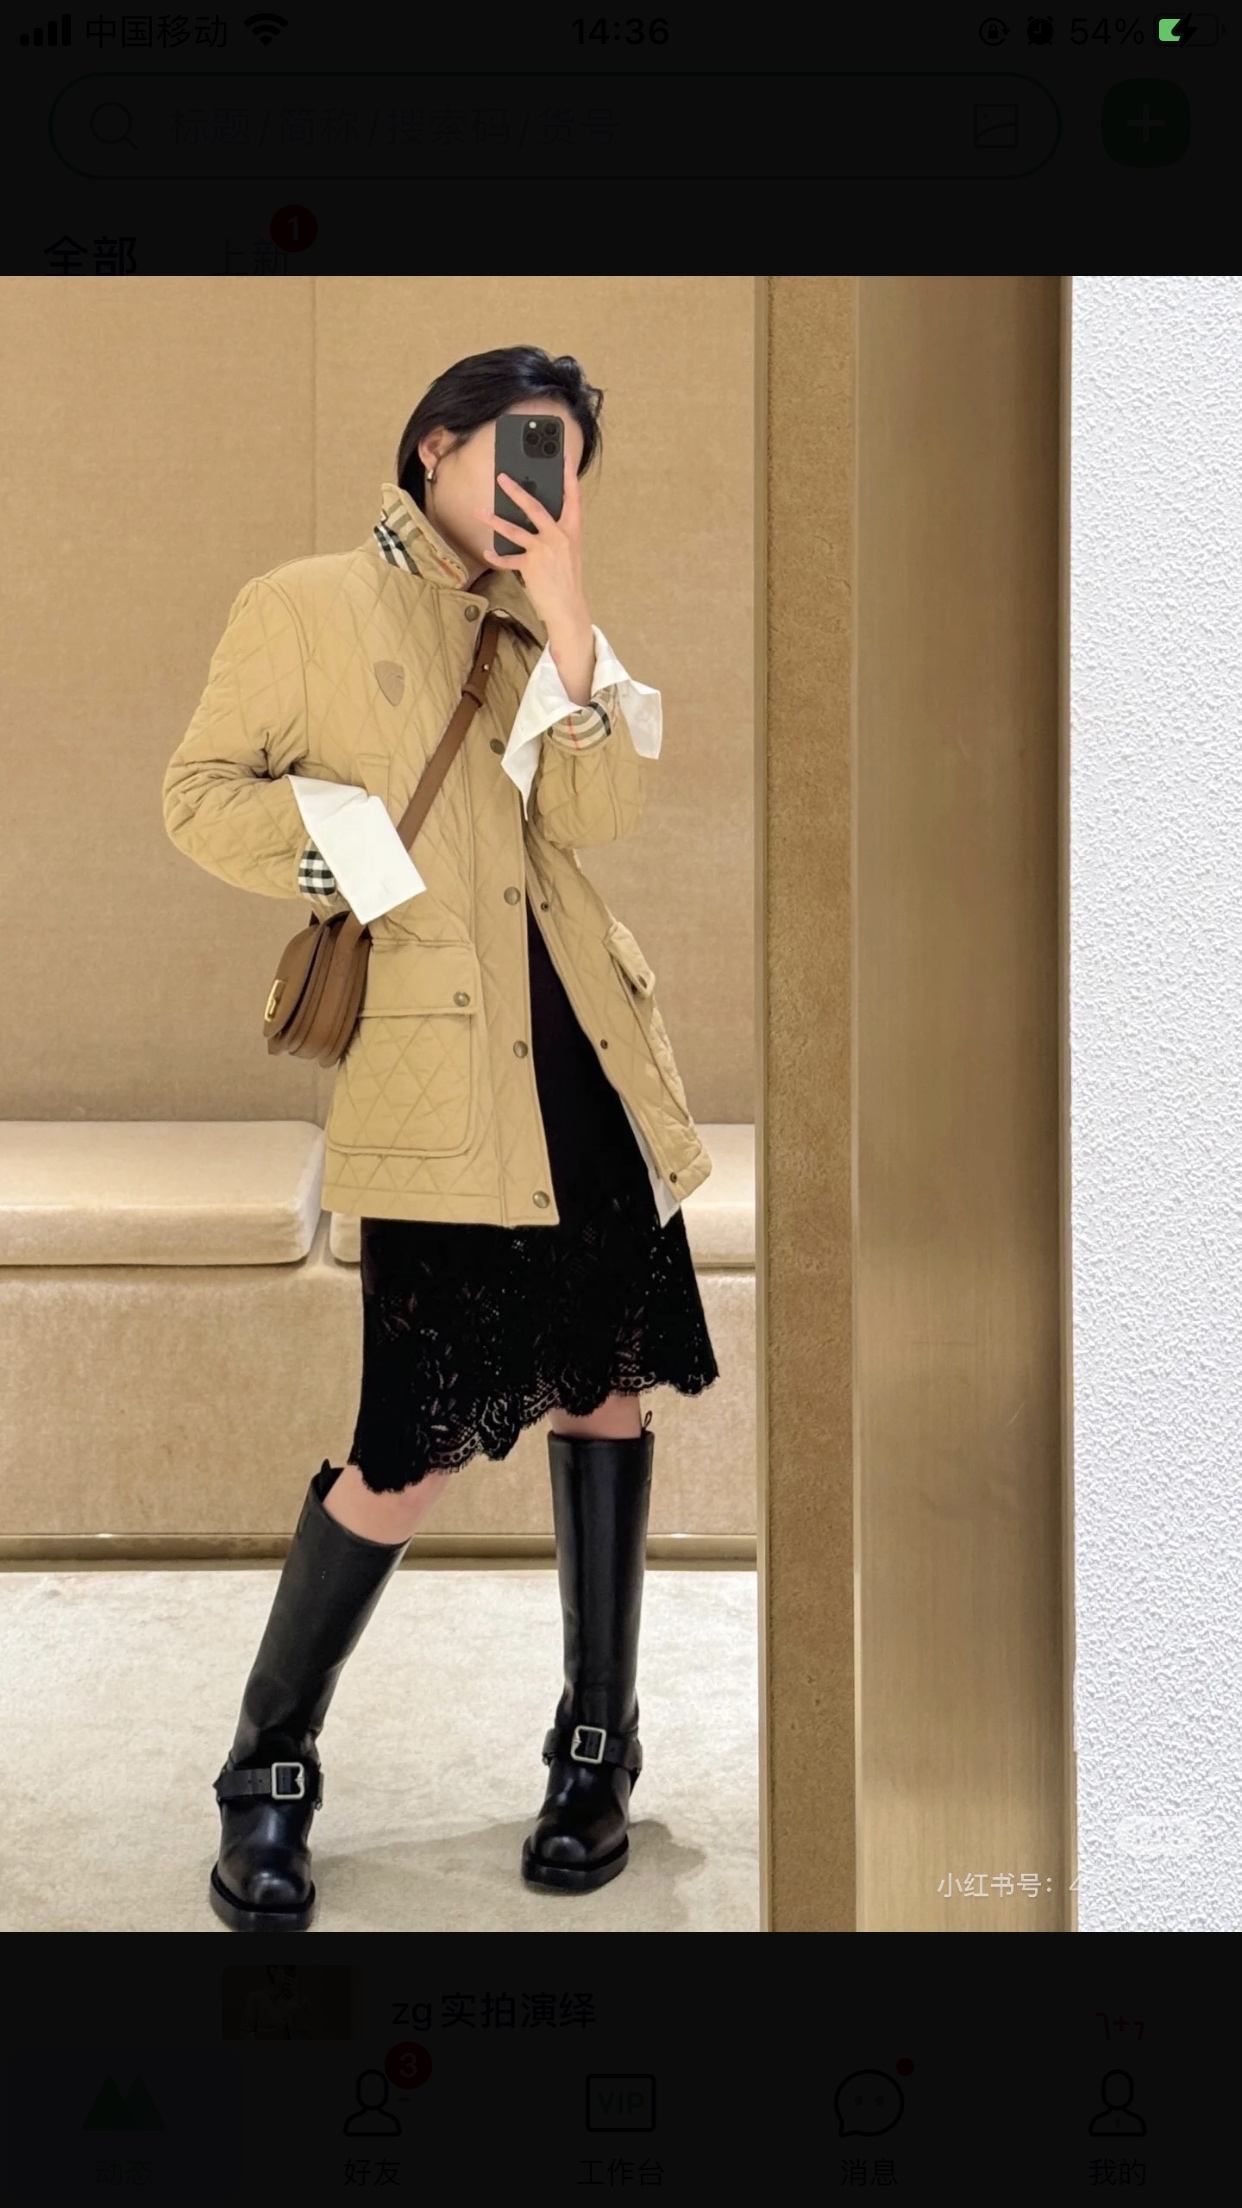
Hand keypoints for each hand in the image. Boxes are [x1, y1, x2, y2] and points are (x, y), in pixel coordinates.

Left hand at [475, 462, 590, 645]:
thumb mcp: (567, 551)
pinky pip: (508, 558)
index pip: (573, 498)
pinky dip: (497, 556)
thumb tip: (536, 517)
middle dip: (516, 490)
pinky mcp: (530, 565)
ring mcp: (544, 550)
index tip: (564, 458)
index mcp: (572, 530)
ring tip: (479, 511)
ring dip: (493, 519)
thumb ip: (556, 533)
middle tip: (501, 477)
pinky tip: (487, 553)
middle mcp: (559, 536)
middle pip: (535, 507)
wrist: (567, 608)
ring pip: (514, 529)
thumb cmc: (566, 579)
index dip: (569, 477)